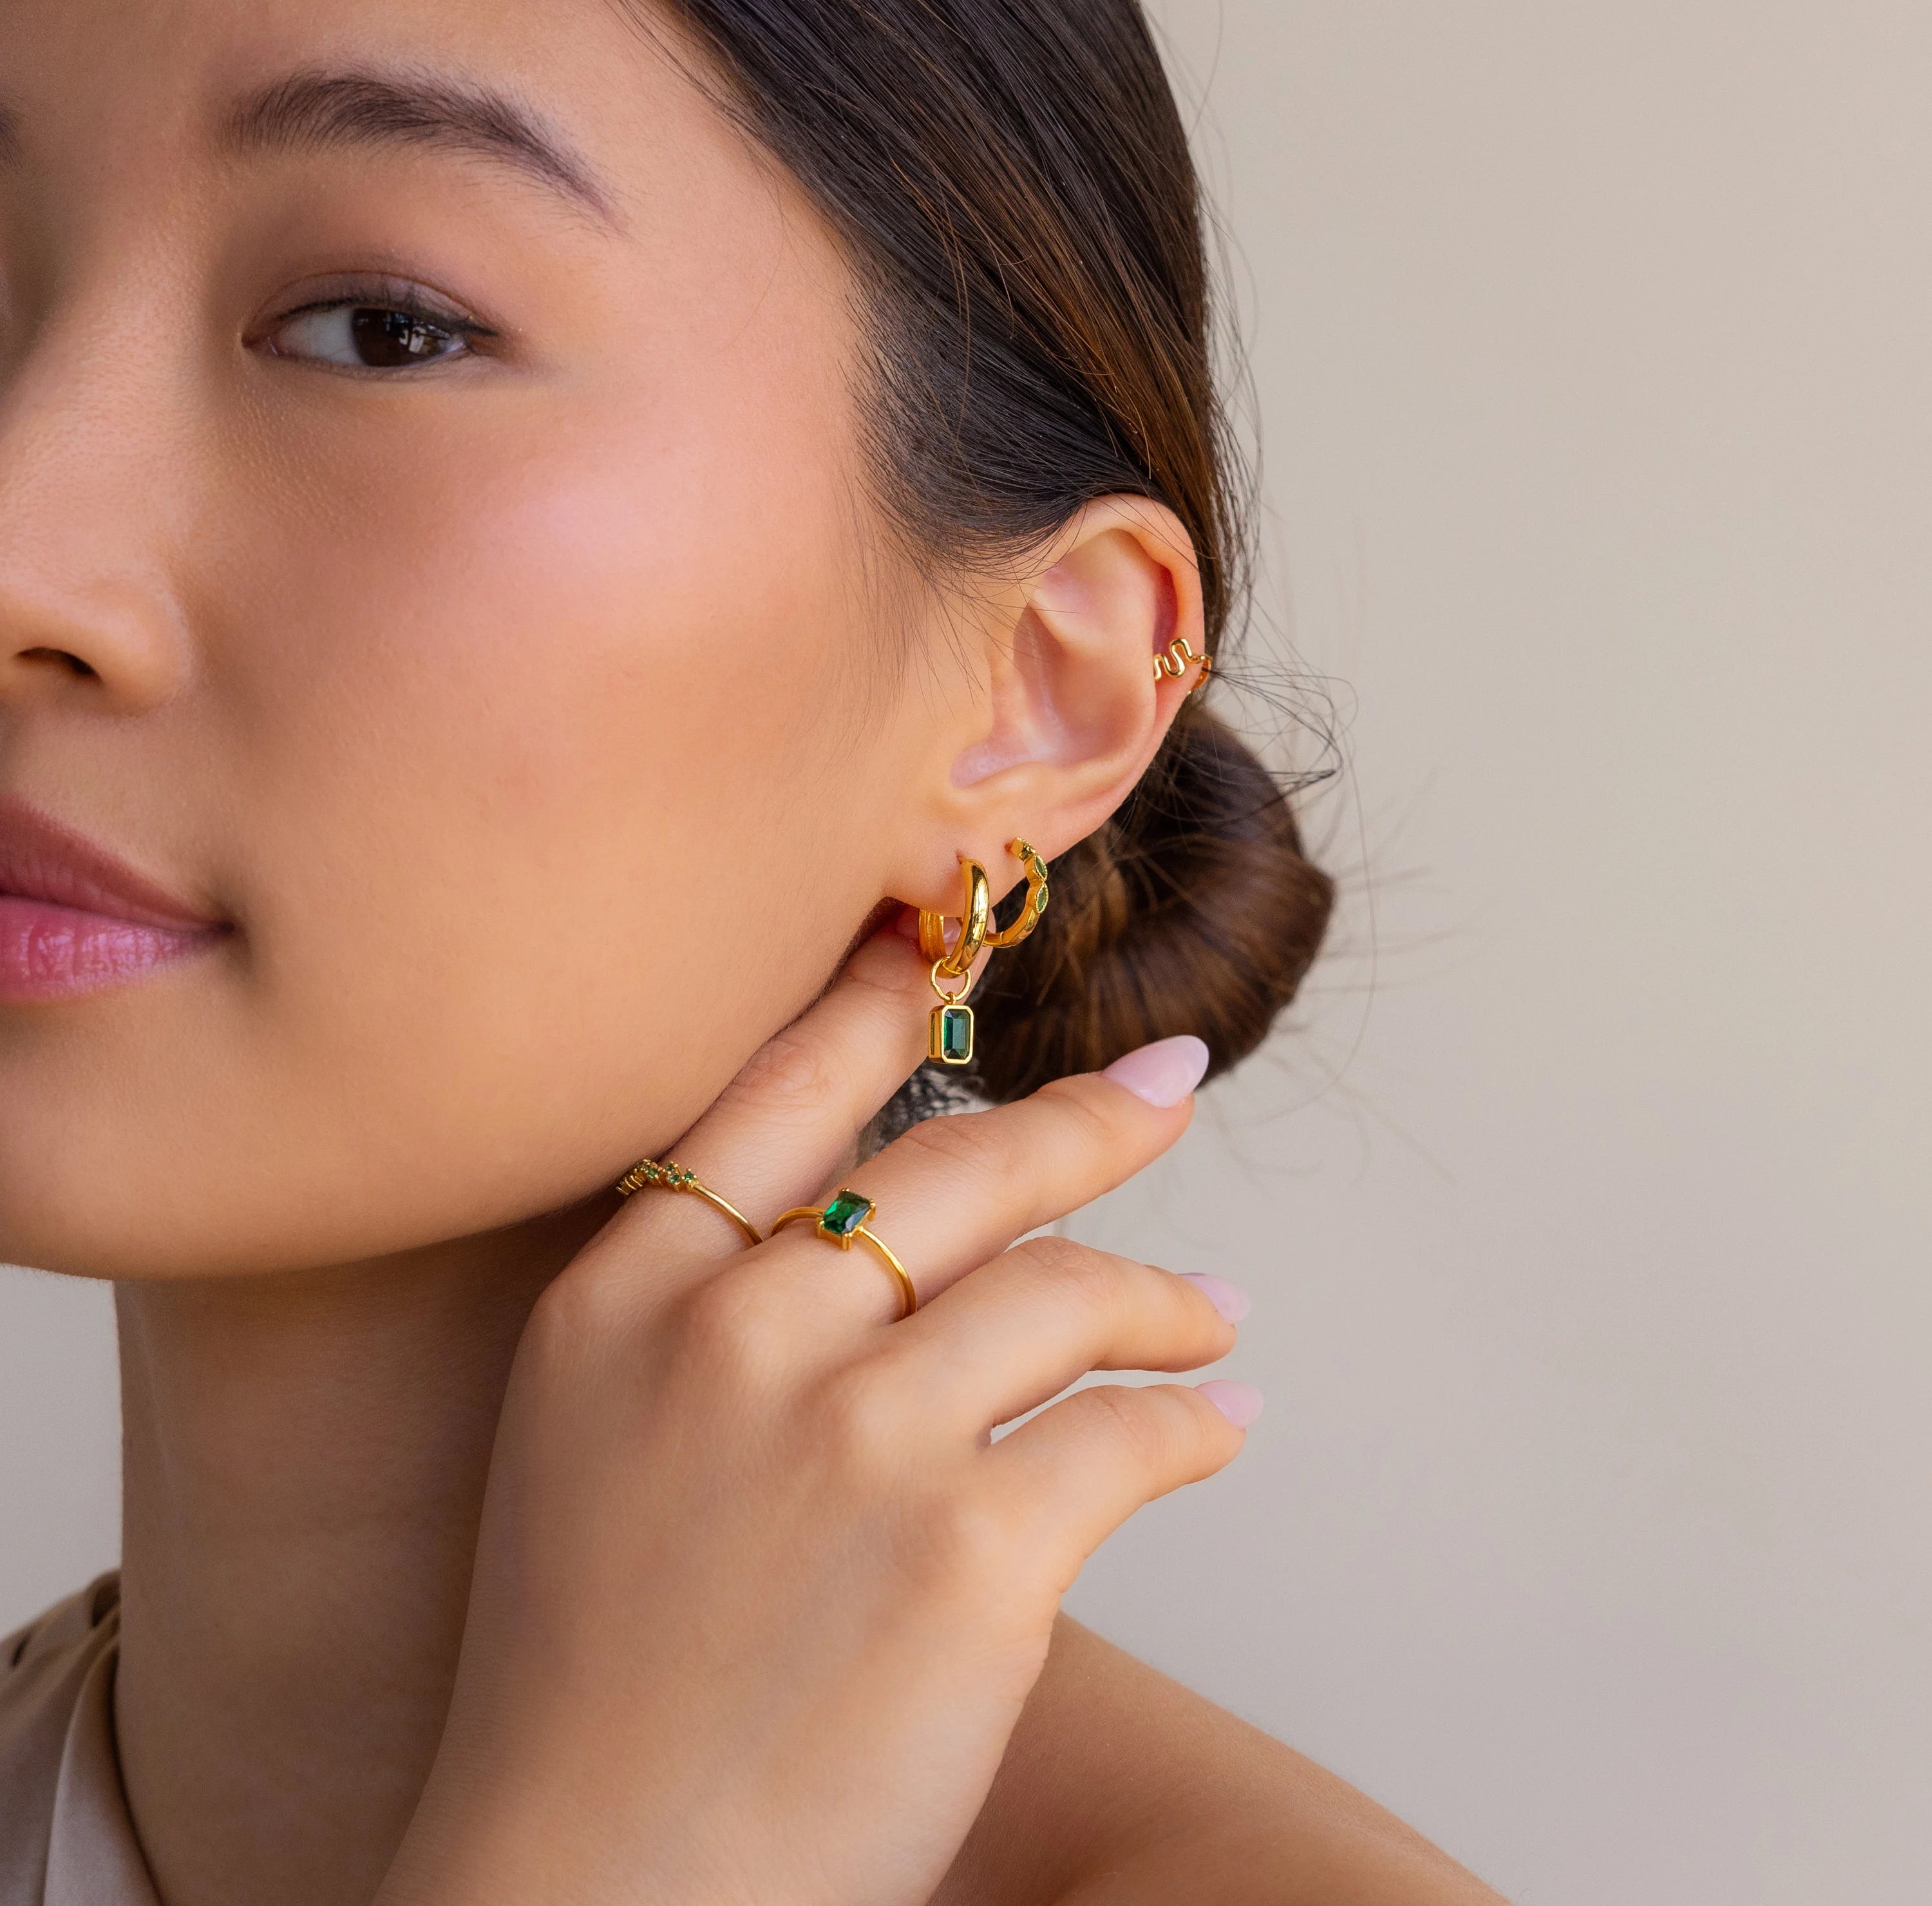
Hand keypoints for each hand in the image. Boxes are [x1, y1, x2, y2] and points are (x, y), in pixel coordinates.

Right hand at [378, 923, 1253, 1905]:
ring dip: (1161, 1298)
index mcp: (622, 1301)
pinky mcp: (967, 1553)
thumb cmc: (598, 1677)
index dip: (881, 1001)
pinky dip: (1195, 1423)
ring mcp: (852, 1437)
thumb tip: (891, 1231)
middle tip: (1166, 1089)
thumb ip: (713, 1316)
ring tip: (1210, 1314)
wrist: (594, 1895)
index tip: (955, 937)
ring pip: (1062, 1291)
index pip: (776, 1095)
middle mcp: (731, 1338)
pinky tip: (1220, 1425)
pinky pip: (1130, 1434)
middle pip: (953, 1167)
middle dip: (1085, 1124)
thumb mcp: (599, 1443)